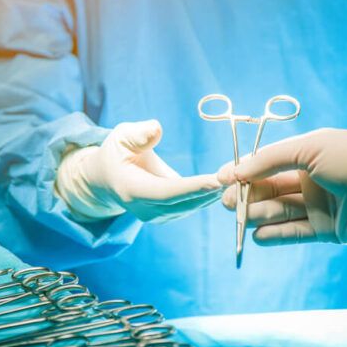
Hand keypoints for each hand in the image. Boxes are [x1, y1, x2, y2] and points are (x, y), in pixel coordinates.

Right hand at [56, 119, 221, 222]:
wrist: (108, 179)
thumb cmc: (117, 153)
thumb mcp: (122, 136)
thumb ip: (138, 134)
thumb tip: (156, 129)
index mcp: (131, 189)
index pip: (166, 192)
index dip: (192, 188)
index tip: (216, 181)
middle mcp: (144, 209)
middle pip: (183, 203)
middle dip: (210, 191)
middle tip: (237, 178)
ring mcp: (155, 217)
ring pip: (190, 207)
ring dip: (214, 194)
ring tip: (238, 179)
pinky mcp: (166, 216)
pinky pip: (191, 206)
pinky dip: (209, 195)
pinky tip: (227, 185)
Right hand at [217, 129, 346, 244]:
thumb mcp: (310, 148)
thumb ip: (270, 159)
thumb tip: (235, 171)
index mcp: (307, 154)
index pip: (266, 163)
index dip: (242, 170)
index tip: (220, 180)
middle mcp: (309, 179)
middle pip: (268, 189)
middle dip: (246, 195)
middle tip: (227, 203)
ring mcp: (317, 206)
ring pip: (278, 211)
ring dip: (256, 214)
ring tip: (240, 218)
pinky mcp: (325, 230)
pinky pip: (293, 232)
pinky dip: (274, 235)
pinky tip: (258, 236)